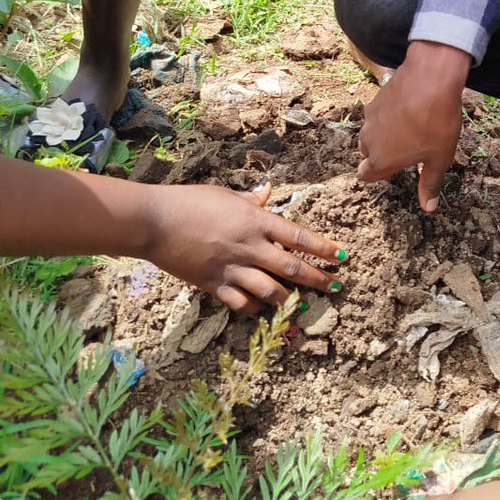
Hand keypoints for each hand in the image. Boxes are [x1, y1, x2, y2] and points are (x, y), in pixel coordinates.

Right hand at [142, 181, 346, 312]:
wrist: (155, 222)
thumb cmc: (191, 201)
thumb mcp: (226, 195)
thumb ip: (251, 200)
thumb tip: (267, 191)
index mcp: (256, 221)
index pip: (299, 237)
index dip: (324, 248)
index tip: (343, 256)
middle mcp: (250, 247)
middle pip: (292, 268)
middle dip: (318, 279)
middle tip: (336, 286)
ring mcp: (232, 268)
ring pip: (271, 291)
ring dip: (289, 299)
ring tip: (302, 304)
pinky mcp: (214, 285)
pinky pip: (242, 303)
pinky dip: (255, 308)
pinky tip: (262, 308)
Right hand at [357, 41, 470, 211]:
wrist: (431, 78)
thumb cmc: (436, 123)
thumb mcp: (439, 158)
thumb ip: (431, 183)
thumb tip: (428, 207)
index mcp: (382, 160)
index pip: (365, 175)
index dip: (378, 175)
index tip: (393, 170)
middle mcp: (369, 140)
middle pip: (366, 154)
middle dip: (380, 155)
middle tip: (404, 150)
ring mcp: (370, 118)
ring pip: (370, 133)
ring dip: (382, 135)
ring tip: (407, 129)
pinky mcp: (375, 98)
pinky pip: (377, 114)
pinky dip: (387, 116)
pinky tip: (408, 109)